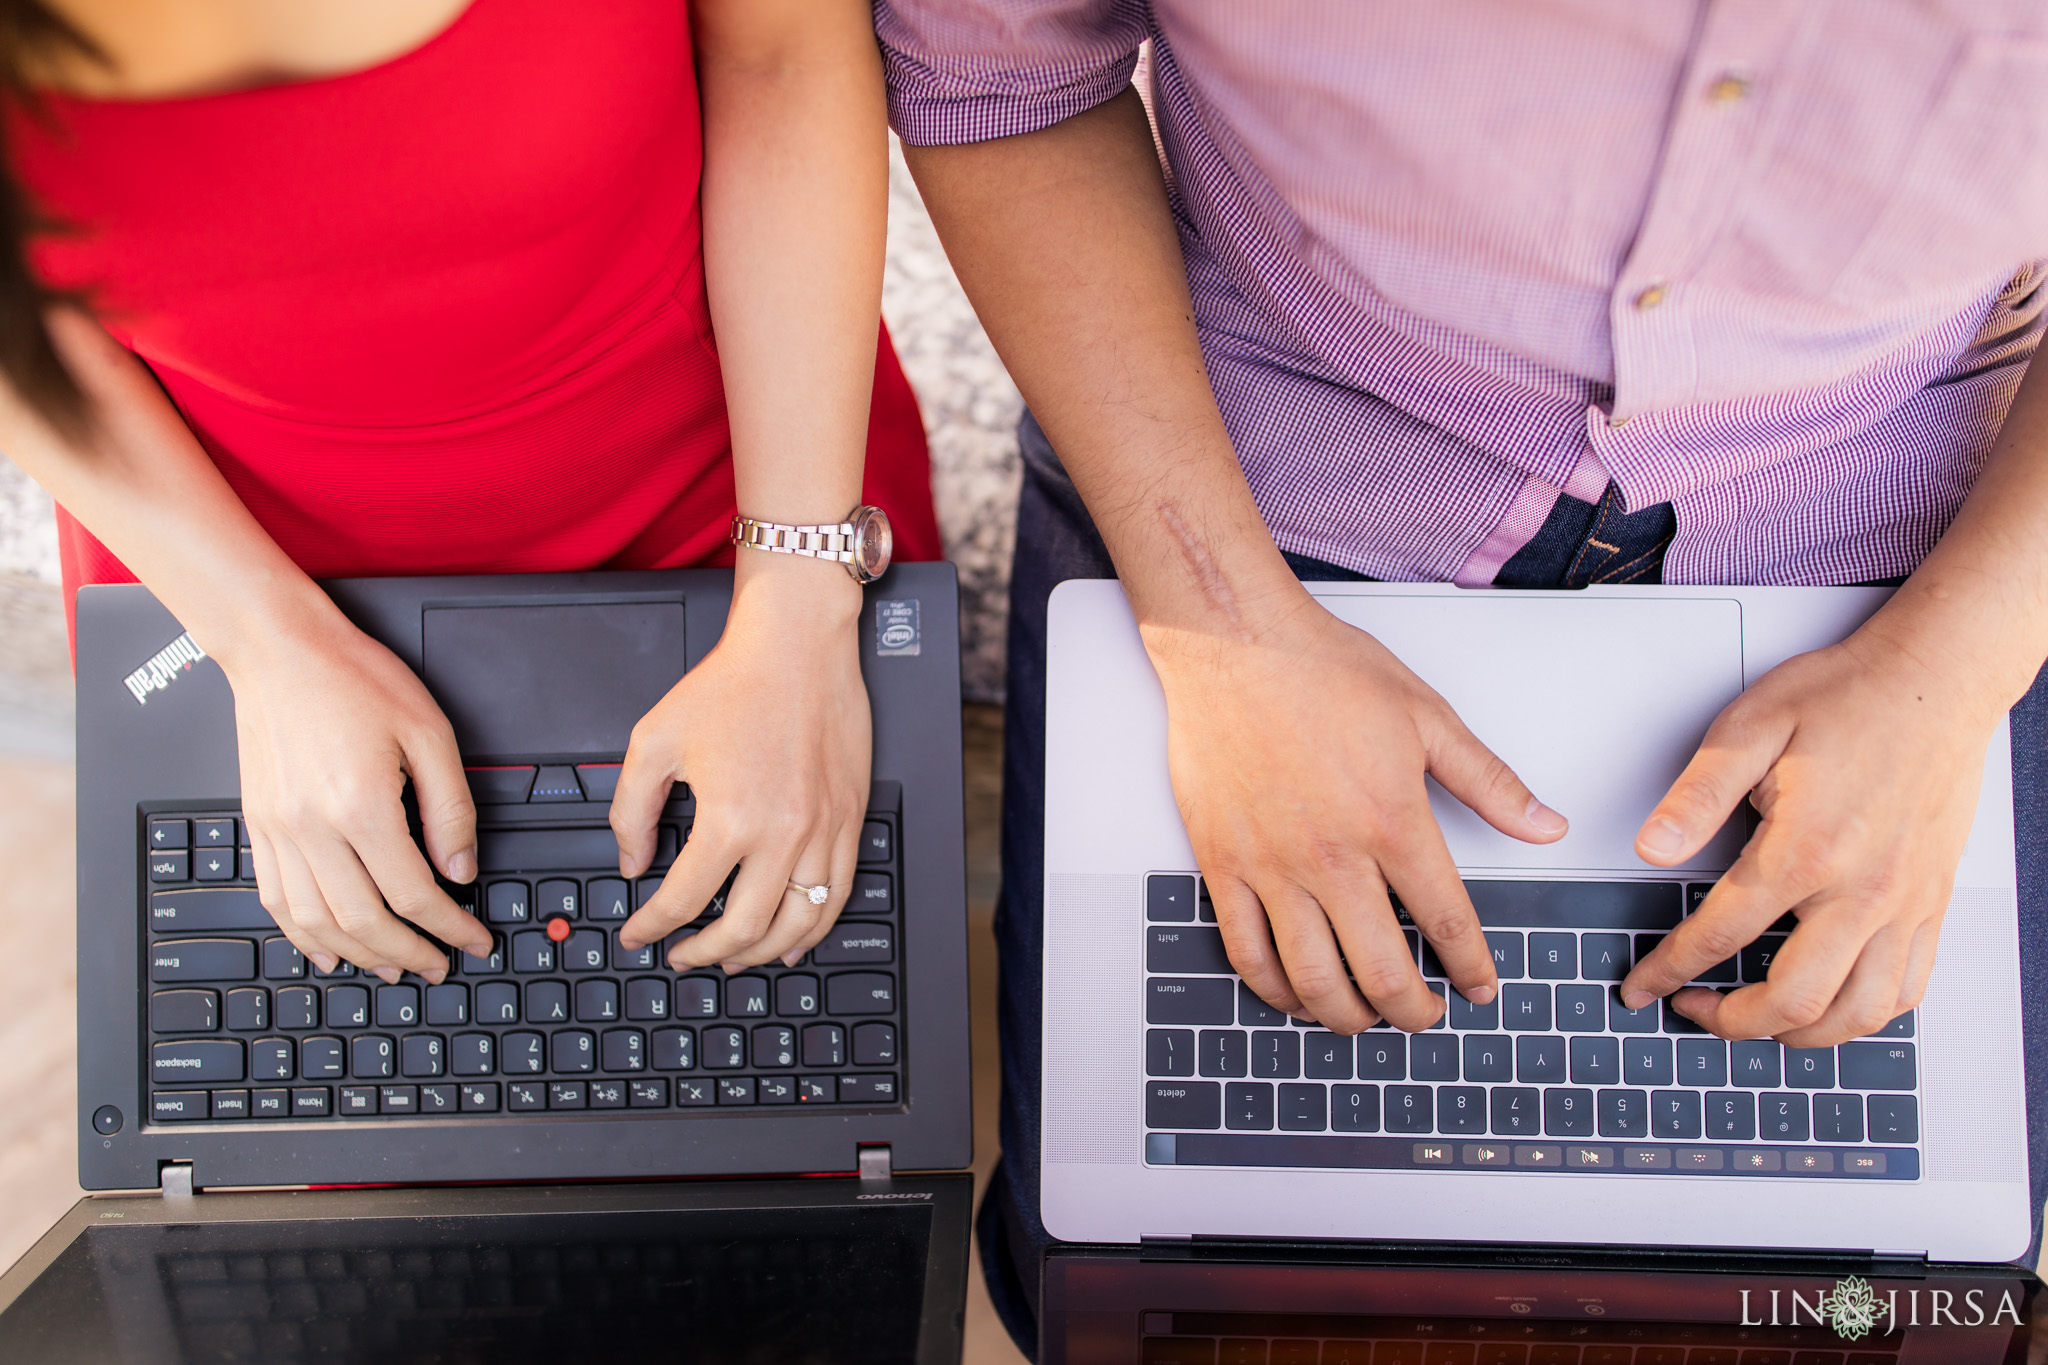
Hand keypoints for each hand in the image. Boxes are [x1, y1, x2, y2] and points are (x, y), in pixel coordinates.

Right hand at [227, 609, 490, 984]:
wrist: (278, 649)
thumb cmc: (352, 677)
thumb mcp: (428, 732)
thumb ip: (450, 806)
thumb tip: (461, 867)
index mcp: (361, 805)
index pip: (415, 893)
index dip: (450, 926)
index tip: (473, 938)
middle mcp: (313, 827)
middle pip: (365, 921)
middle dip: (409, 953)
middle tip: (439, 963)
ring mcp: (278, 831)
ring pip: (317, 922)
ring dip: (358, 955)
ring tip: (392, 966)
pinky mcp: (257, 826)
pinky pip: (276, 900)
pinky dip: (304, 935)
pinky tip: (328, 948)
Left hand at [616, 553, 869, 970]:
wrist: (798, 645)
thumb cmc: (733, 683)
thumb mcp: (655, 739)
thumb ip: (631, 809)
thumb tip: (632, 862)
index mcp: (730, 818)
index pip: (683, 900)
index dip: (652, 928)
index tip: (640, 934)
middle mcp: (783, 833)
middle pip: (743, 927)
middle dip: (703, 953)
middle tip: (682, 956)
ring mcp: (824, 830)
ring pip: (797, 924)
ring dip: (761, 953)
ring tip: (734, 959)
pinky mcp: (851, 819)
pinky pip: (838, 895)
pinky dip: (814, 929)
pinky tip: (793, 940)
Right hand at [1146, 594, 1568, 1032]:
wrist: (1231, 641)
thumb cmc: (1321, 668)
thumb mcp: (1426, 716)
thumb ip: (1490, 783)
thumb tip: (1546, 826)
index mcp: (1392, 822)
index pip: (1446, 924)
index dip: (1471, 969)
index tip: (1481, 989)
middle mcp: (1332, 857)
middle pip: (1382, 971)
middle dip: (1414, 1011)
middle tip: (1426, 1016)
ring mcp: (1271, 866)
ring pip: (1312, 978)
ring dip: (1347, 1017)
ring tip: (1365, 1019)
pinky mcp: (1223, 863)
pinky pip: (1245, 952)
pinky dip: (1274, 990)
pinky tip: (1295, 994)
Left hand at [1620, 630, 2005, 1044]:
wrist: (1935, 679)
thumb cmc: (1847, 696)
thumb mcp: (1750, 727)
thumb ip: (1696, 795)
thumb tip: (1650, 849)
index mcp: (1805, 850)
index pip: (1719, 935)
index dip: (1669, 971)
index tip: (1643, 987)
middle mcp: (1862, 890)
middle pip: (1794, 1000)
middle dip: (1732, 1022)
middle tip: (1694, 1009)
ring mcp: (1905, 903)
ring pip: (1858, 1013)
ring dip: (1799, 1036)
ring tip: (1756, 1019)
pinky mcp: (1932, 902)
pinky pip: (1907, 990)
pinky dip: (1863, 1015)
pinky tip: (1829, 1002)